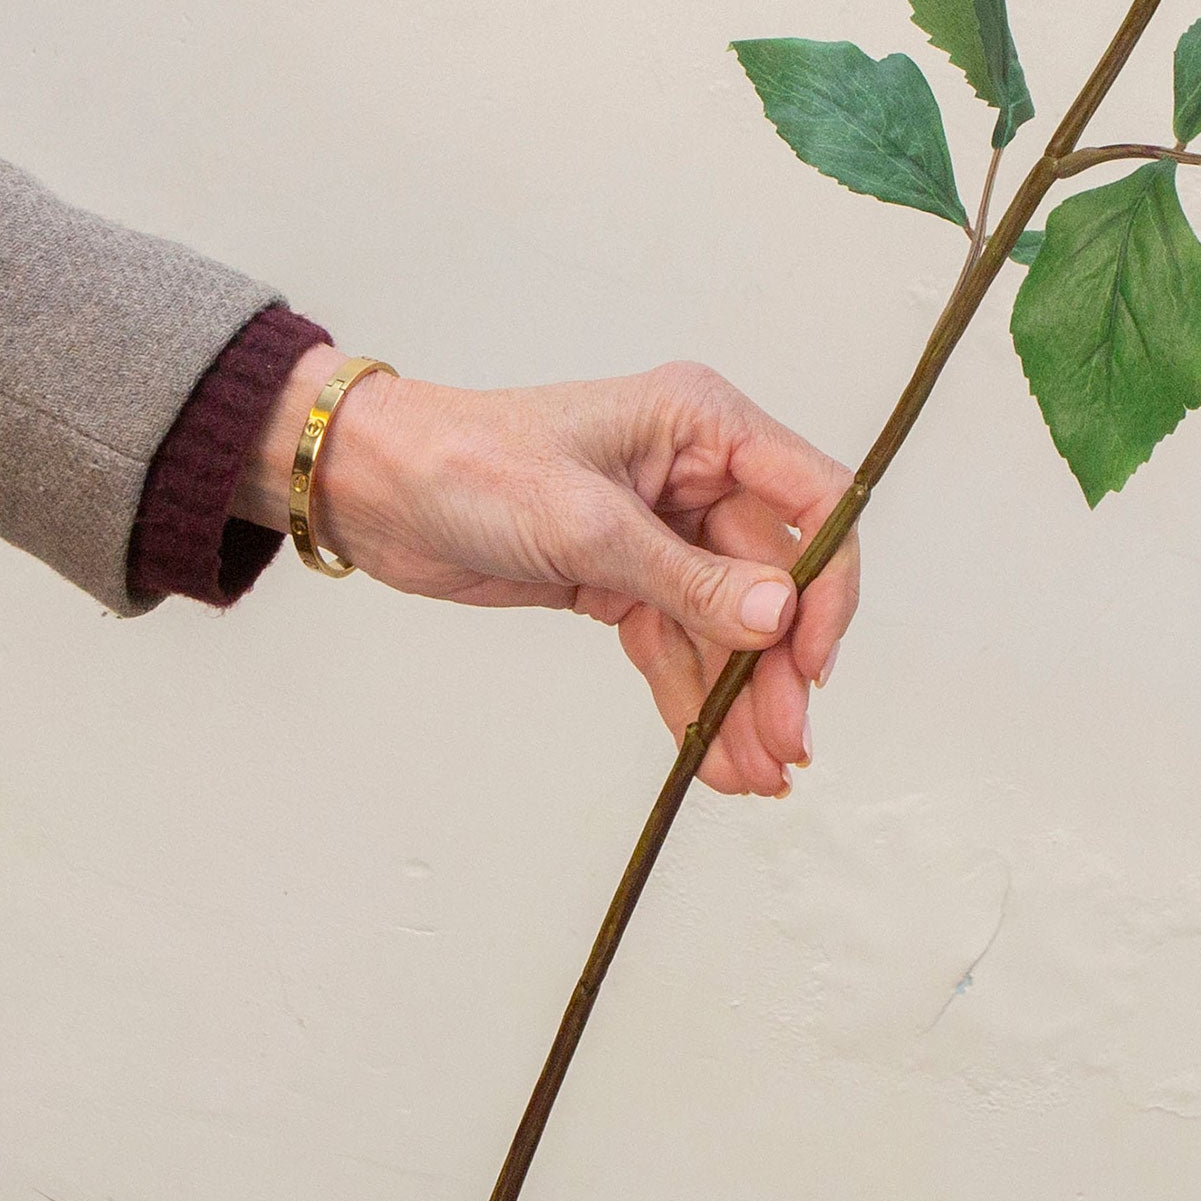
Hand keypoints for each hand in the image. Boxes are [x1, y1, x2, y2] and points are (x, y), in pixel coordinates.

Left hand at [243, 356, 860, 796]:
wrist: (375, 488)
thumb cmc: (467, 463)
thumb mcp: (583, 521)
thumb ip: (686, 576)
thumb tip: (777, 617)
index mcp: (702, 425)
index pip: (811, 501)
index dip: (825, 583)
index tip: (812, 661)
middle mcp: (695, 475)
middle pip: (772, 581)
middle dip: (778, 669)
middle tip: (786, 747)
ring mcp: (661, 532)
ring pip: (726, 627)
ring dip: (741, 701)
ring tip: (756, 775)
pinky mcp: (622, 579)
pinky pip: (678, 646)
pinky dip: (694, 701)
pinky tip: (712, 758)